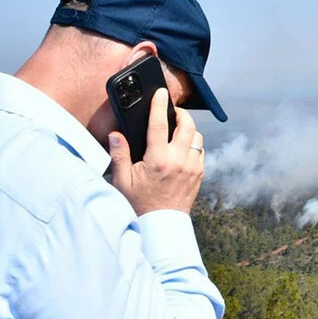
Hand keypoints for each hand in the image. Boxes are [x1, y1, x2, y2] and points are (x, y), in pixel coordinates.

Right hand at [109, 88, 204, 215]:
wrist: (160, 225)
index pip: (160, 124)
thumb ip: (119, 154)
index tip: (161, 93)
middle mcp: (179, 161)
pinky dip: (193, 145)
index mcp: (158, 160)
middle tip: (172, 112)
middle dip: (181, 114)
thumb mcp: (122, 180)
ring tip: (176, 131)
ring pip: (197, 137)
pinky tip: (182, 148)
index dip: (160, 105)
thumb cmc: (139, 203)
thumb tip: (116, 134)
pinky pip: (201, 151)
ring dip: (188, 130)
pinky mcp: (200, 174)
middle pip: (187, 125)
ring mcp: (193, 168)